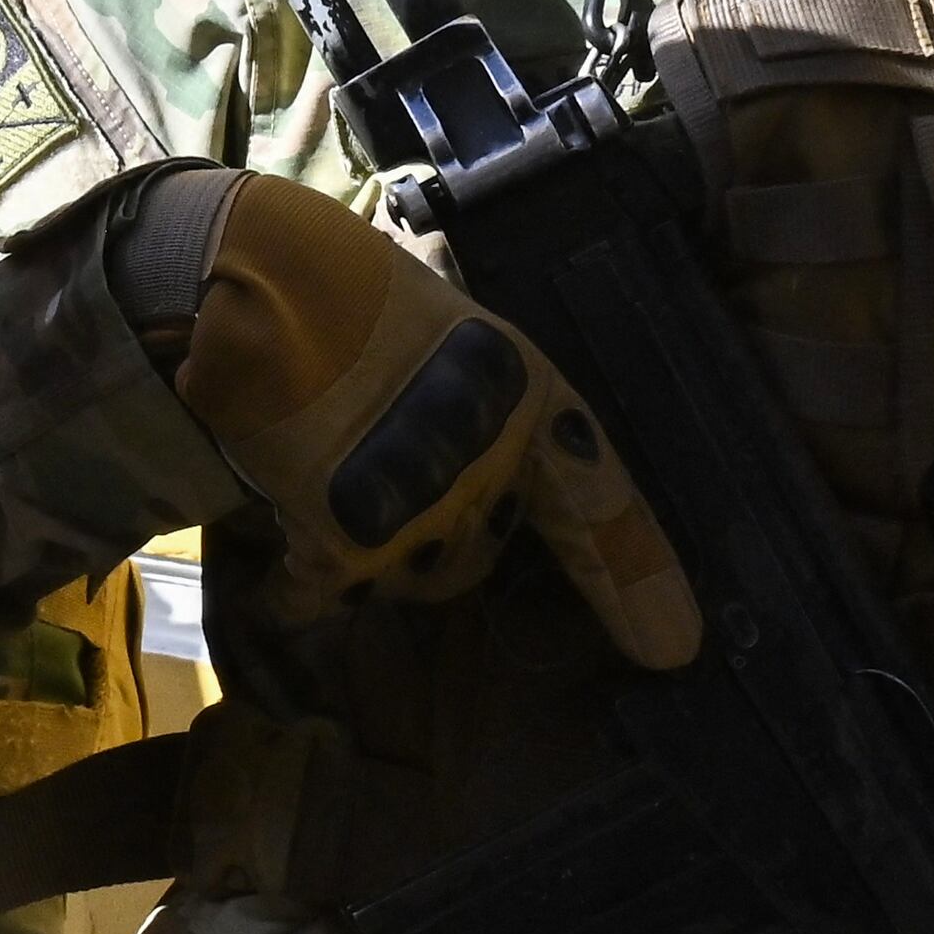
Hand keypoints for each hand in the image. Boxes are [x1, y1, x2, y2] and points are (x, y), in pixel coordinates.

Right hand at [155, 171, 696, 665]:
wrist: (262, 285)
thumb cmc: (353, 287)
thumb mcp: (453, 332)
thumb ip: (476, 395)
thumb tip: (474, 438)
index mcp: (530, 398)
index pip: (599, 504)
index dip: (635, 579)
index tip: (671, 649)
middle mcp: (489, 467)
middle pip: (479, 553)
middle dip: (445, 533)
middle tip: (391, 476)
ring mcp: (422, 513)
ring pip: (408, 576)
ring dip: (374, 551)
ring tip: (327, 488)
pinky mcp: (344, 545)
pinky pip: (320, 595)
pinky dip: (298, 586)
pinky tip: (280, 557)